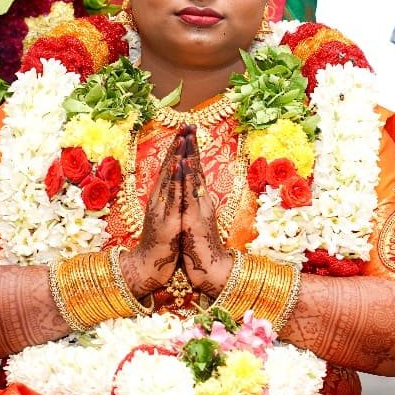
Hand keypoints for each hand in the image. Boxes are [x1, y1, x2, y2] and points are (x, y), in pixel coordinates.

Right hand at [120, 130, 185, 297]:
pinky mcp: (167, 220)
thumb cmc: (162, 243)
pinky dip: (175, 180)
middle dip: (178, 145)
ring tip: (183, 138)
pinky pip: (172, 197)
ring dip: (176, 157)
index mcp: (162, 197)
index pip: (171, 168)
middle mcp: (159, 199)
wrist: (149, 266)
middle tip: (186, 124)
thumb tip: (178, 188)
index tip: (186, 131)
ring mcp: (162, 208)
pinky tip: (178, 165)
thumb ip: (172, 201)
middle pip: (169, 167)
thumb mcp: (170, 217)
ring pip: (170, 178)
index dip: (178, 149)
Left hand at [178, 129, 231, 296]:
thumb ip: (194, 209)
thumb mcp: (194, 224)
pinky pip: (188, 194)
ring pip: (193, 176)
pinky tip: (182, 162)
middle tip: (190, 124)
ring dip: (189, 155)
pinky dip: (184, 177)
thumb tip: (192, 198)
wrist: (211, 270)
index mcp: (201, 202)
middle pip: (196, 168)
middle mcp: (203, 201)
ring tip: (186, 135)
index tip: (188, 134)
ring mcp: (199, 208)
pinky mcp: (193, 218)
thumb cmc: (201, 250)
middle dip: (192, 146)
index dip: (191, 152)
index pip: (195, 172)